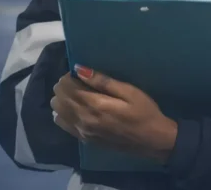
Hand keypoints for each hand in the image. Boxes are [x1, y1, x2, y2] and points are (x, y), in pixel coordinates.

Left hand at [51, 66, 176, 163]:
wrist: (154, 141)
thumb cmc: (144, 112)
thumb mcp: (129, 91)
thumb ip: (103, 81)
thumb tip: (79, 69)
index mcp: (95, 105)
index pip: (66, 86)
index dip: (69, 76)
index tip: (80, 73)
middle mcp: (84, 119)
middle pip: (58, 98)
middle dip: (64, 86)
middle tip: (79, 82)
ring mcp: (82, 132)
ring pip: (57, 111)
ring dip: (62, 99)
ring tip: (77, 94)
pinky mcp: (84, 139)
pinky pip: (63, 124)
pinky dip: (63, 113)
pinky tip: (75, 108)